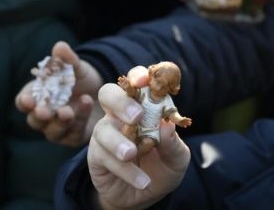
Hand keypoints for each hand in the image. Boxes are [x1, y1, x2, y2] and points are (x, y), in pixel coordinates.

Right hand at [15, 41, 103, 146]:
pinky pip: (74, 133)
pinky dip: (79, 120)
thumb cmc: (81, 79)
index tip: (28, 100)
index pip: (23, 102)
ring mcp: (58, 129)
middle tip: (45, 111)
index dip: (24, 102)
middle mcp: (44, 115)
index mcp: (37, 96)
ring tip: (68, 111)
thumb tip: (60, 46)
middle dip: (40, 116)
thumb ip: (66, 59)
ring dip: (59, 121)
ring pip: (53, 131)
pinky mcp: (74, 137)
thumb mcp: (75, 67)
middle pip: (35, 121)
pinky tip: (86, 103)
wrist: (105, 93)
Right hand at [88, 67, 189, 209]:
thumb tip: (167, 125)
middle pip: (108, 94)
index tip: (146, 80)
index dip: (137, 76)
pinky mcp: (96, 156)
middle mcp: (118, 116)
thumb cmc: (161, 168)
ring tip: (132, 154)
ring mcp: (105, 134)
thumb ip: (174, 144)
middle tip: (137, 116)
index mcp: (141, 108)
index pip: (135, 84)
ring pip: (103, 129)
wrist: (144, 197)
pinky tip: (142, 181)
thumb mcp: (177, 159)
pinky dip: (124, 170)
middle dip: (121, 102)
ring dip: (118, 141)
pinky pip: (104, 157)